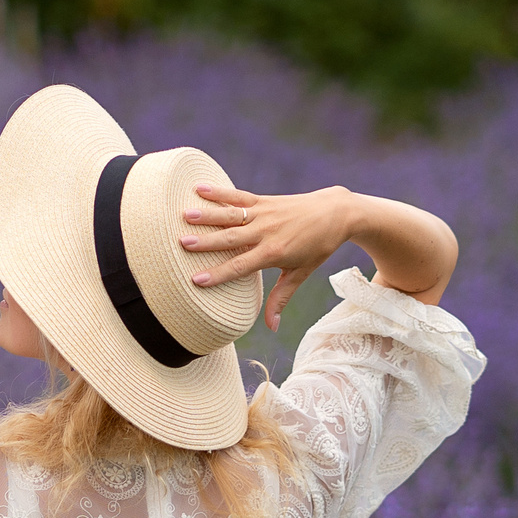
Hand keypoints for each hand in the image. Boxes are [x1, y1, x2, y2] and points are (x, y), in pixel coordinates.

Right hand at [177, 184, 355, 329]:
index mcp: (275, 253)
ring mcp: (265, 214)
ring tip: (184, 215)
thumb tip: (272, 328)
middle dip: (206, 242)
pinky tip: (199, 188)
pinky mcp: (265, 201)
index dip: (219, 274)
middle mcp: (267, 232)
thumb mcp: (300, 274)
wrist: (336, 213)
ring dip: (208, 214)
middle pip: (232, 238)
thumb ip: (281, 298)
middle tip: (182, 244)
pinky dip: (219, 192)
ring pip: (232, 215)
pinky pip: (239, 196)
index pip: (241, 266)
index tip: (197, 280)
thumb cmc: (317, 247)